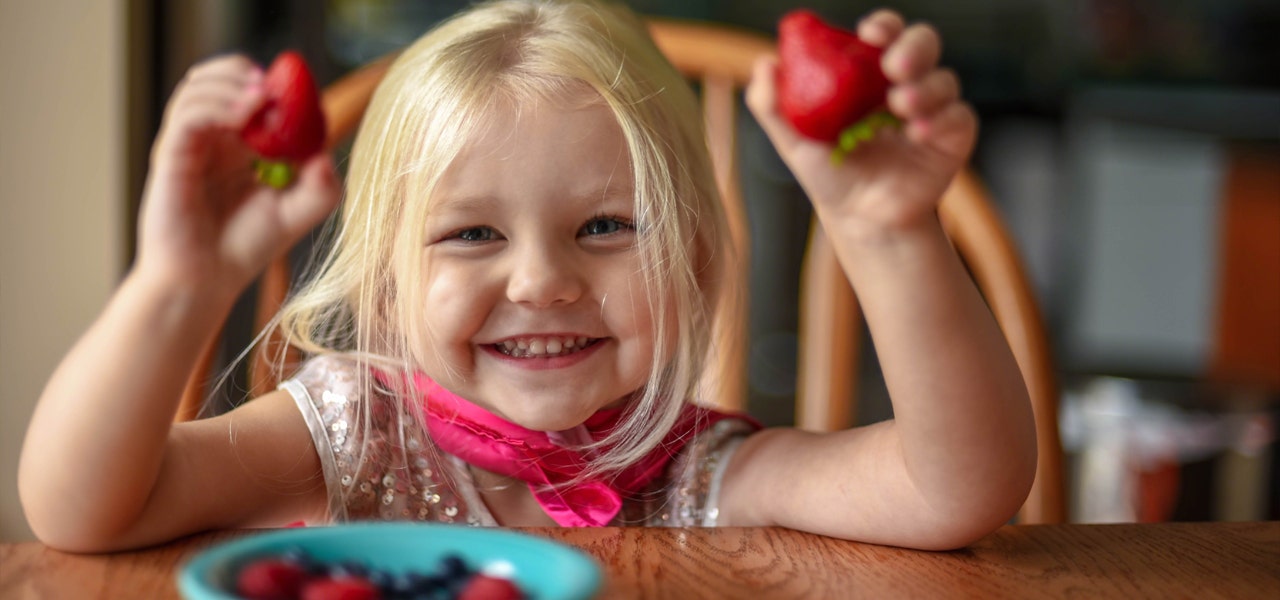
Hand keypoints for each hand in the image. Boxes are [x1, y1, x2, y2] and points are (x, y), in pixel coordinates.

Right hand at [136, 54, 339, 297]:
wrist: (206, 280)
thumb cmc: (246, 246)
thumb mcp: (299, 213)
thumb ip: (321, 186)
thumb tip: (325, 153)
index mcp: (239, 142)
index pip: (249, 89)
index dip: (274, 83)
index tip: (298, 90)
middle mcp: (211, 136)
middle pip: (218, 76)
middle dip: (246, 72)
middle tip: (273, 87)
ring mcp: (188, 143)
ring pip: (198, 86)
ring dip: (232, 82)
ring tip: (261, 99)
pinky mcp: (171, 154)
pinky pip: (189, 114)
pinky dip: (217, 104)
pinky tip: (245, 115)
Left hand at [747, 10, 975, 233]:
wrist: (858, 217)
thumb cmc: (830, 172)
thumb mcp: (794, 139)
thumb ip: (772, 104)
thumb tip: (766, 64)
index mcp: (869, 73)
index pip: (884, 33)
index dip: (882, 26)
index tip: (869, 33)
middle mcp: (904, 83)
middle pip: (923, 43)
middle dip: (913, 47)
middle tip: (893, 67)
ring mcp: (931, 109)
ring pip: (944, 79)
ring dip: (925, 88)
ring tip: (900, 106)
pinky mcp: (952, 137)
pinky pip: (959, 117)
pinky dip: (940, 120)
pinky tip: (918, 133)